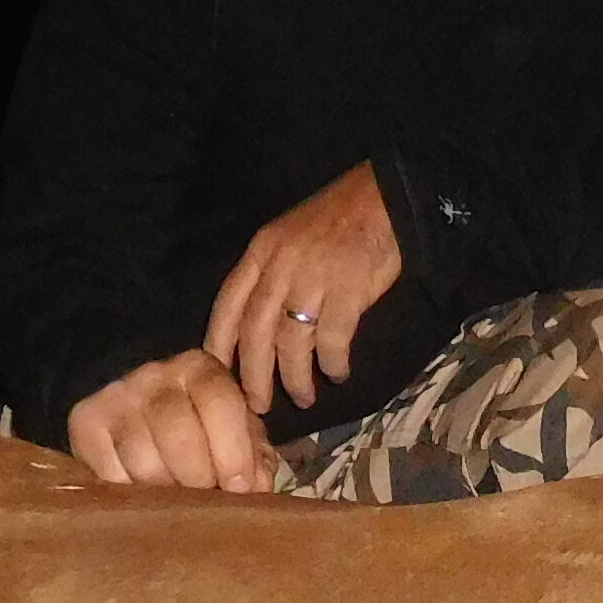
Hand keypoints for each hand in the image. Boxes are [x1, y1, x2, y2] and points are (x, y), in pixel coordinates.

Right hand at [63, 350, 274, 494]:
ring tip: (176, 501)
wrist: (131, 409)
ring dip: (164, 491)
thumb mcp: (232, 432)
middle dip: (198, 477)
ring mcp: (115, 398)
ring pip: (142, 458)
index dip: (233, 451)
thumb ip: (253, 456)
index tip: (239, 488)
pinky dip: (131, 494)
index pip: (219, 402)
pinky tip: (144, 495)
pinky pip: (110, 473)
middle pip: (178, 434)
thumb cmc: (196, 427)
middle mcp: (154, 376)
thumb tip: (256, 487)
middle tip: (205, 500)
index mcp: (199, 369)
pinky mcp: (84, 423)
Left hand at [205, 160, 405, 412]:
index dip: (219, 343)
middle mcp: (280, 266)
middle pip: (255, 332)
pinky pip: (332, 339)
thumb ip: (270, 275)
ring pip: (291, 343)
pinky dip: (332, 363)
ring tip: (304, 397)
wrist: (384, 197)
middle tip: (259, 405)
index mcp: (261, 252)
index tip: (218, 375)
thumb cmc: (336, 220)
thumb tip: (257, 328)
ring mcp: (314, 277)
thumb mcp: (288, 237)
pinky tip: (338, 373)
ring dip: (295, 378)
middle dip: (253, 376)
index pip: (228, 304)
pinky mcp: (349, 289)